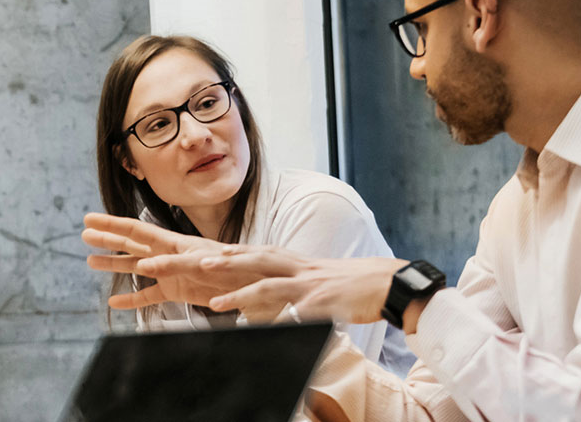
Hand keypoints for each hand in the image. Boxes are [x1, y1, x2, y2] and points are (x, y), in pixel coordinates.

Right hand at [81, 213, 262, 309]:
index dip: (112, 225)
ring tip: (89, 262)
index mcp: (175, 243)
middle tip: (83, 233)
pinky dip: (132, 299)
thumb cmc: (237, 269)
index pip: (137, 231)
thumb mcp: (206, 264)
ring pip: (135, 267)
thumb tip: (144, 266)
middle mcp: (169, 254)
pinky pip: (150, 296)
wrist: (257, 284)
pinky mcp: (177, 291)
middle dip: (108, 237)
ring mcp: (170, 273)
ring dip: (114, 264)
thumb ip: (175, 265)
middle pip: (132, 243)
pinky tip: (115, 302)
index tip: (90, 219)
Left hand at [200, 244, 409, 324]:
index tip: (199, 251)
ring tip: (215, 303)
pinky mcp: (323, 303)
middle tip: (193, 263)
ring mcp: (309, 285)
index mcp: (293, 261)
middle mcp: (296, 268)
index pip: (253, 252)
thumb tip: (265, 297)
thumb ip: (288, 284)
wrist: (388, 282)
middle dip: (221, 262)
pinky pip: (297, 314)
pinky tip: (263, 329)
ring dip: (240, 294)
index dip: (226, 252)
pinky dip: (280, 322)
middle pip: (251, 260)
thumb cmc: (349, 283)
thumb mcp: (314, 278)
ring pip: (268, 285)